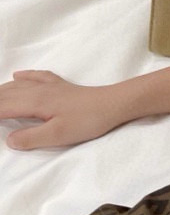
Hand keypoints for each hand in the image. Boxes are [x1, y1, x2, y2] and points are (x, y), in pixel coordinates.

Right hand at [0, 70, 130, 149]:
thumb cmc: (88, 120)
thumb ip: (30, 138)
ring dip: (1, 91)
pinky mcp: (61, 86)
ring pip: (17, 85)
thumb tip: (8, 139)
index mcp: (33, 102)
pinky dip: (24, 76)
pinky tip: (17, 74)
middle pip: (5, 94)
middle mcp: (38, 90)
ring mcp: (50, 86)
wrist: (114, 104)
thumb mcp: (58, 135)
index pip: (0, 108)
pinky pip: (37, 77)